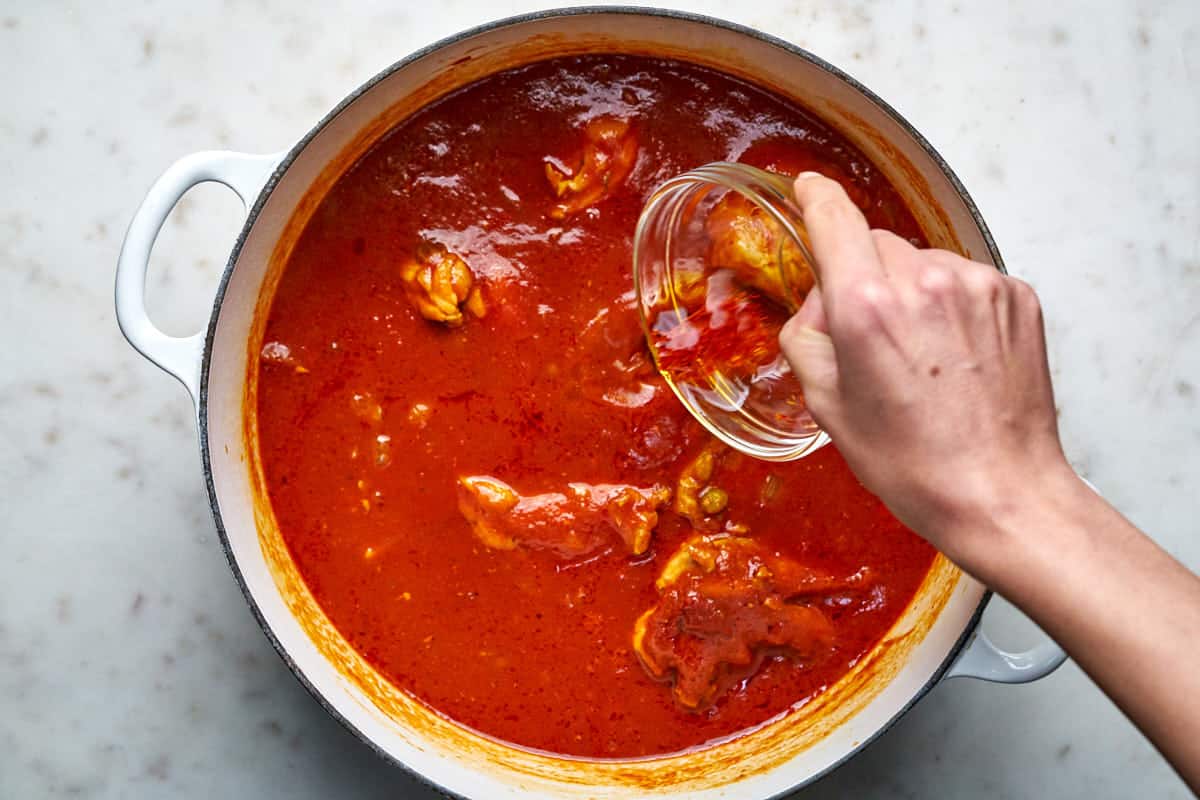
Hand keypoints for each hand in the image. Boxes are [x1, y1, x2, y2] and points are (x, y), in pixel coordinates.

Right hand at [780, 173, 1071, 563]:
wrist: (1000, 492)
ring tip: (921, 359)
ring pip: (922, 262)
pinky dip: (951, 306)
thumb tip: (817, 310)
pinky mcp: (1016, 297)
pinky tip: (954, 358)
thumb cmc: (915, 463)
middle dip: (863, 278)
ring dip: (911, 292)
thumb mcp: (828, 407)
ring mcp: (977, 286)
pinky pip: (964, 280)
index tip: (808, 189)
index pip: (834, 219)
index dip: (816, 199)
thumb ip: (807, 339)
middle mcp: (924, 282)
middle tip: (868, 340)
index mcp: (867, 308)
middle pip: (876, 245)